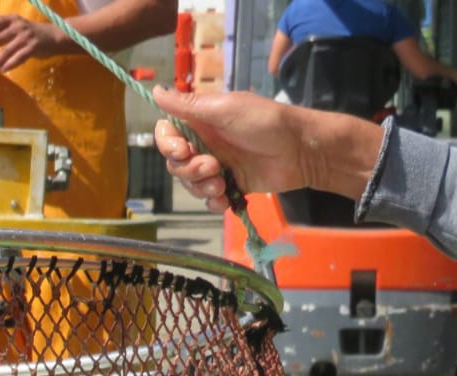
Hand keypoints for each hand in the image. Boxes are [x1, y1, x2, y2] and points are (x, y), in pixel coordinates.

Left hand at [0, 14, 62, 72]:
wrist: (51, 37)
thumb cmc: (26, 32)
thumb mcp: (10, 24)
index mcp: (11, 19)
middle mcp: (18, 26)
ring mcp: (26, 37)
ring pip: (6, 51)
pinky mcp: (33, 48)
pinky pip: (18, 58)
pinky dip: (8, 65)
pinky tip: (2, 70)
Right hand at [153, 88, 312, 211]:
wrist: (302, 150)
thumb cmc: (266, 122)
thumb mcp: (225, 109)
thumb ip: (189, 104)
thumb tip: (154, 90)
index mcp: (201, 122)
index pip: (167, 134)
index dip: (167, 145)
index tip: (181, 150)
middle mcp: (206, 143)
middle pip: (176, 163)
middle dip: (189, 169)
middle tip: (211, 167)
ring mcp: (217, 166)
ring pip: (190, 183)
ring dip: (201, 187)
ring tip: (222, 184)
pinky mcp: (229, 185)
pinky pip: (208, 199)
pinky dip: (213, 202)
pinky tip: (225, 199)